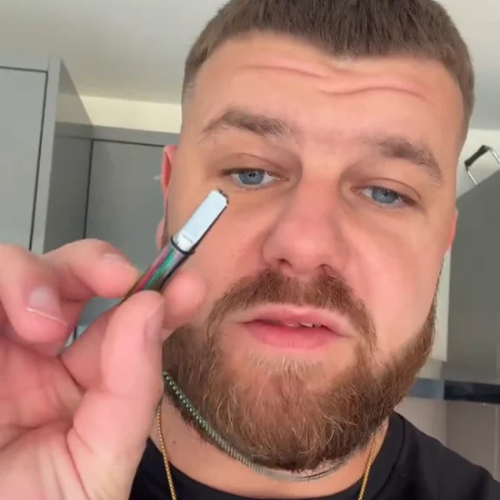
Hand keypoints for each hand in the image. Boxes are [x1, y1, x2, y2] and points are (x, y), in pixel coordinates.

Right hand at [0, 240, 205, 499]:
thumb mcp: (100, 460)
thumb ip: (132, 390)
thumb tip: (153, 312)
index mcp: (85, 378)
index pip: (128, 320)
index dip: (160, 292)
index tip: (187, 284)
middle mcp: (42, 353)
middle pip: (74, 275)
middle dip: (96, 265)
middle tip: (117, 281)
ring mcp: (2, 344)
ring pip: (19, 269)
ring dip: (37, 278)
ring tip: (45, 328)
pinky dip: (1, 286)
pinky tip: (16, 324)